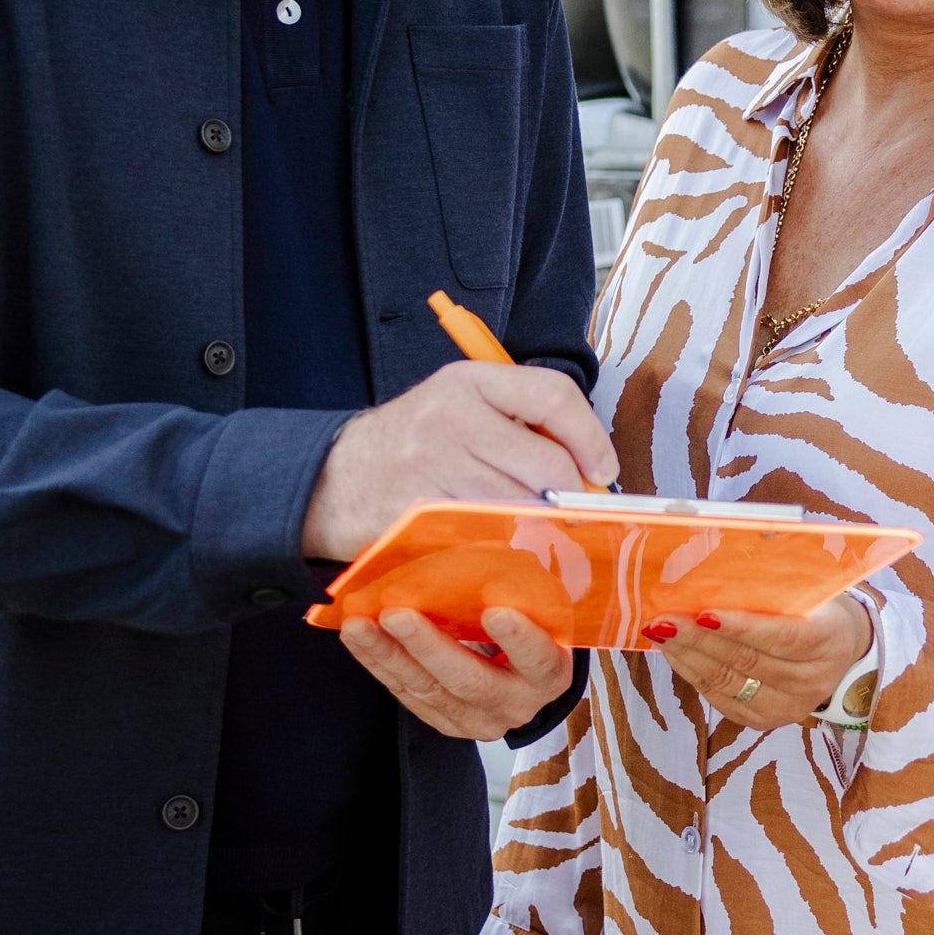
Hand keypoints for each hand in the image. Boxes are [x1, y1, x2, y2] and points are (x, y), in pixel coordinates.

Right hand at [303, 360, 614, 559]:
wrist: (332, 478)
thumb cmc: (414, 445)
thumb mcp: (460, 407)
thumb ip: (520, 425)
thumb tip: (592, 471)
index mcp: (469, 381)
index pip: (553, 395)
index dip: (590, 437)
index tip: (602, 472)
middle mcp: (450, 416)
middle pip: (547, 464)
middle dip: (571, 499)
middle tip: (577, 518)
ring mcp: (430, 465)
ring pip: (521, 507)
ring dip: (543, 531)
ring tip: (544, 538)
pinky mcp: (415, 512)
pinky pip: (485, 538)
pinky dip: (505, 551)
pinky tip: (505, 553)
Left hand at [342, 604, 575, 741]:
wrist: (522, 679)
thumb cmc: (528, 627)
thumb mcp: (535, 609)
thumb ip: (511, 583)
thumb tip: (464, 529)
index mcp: (547, 674)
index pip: (539, 659)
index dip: (519, 638)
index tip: (495, 610)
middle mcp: (514, 703)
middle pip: (470, 681)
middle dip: (428, 646)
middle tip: (397, 613)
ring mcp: (475, 718)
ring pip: (426, 689)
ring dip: (387, 653)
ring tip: (359, 623)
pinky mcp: (441, 720)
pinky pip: (404, 692)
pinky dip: (377, 661)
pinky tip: (357, 635)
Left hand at [647, 590, 873, 731]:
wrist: (839, 648)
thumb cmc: (815, 608)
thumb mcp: (807, 589)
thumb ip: (771, 585)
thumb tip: (713, 573)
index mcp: (829, 640)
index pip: (781, 637)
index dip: (740, 627)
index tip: (703, 613)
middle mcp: (811, 680)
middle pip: (746, 661)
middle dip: (699, 638)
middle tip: (664, 619)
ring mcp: (789, 706)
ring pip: (727, 682)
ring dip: (688, 656)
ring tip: (659, 632)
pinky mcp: (765, 720)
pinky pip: (720, 698)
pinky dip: (692, 674)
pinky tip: (675, 653)